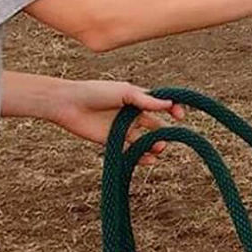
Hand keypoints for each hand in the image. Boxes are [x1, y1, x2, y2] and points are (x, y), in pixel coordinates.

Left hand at [47, 79, 184, 165]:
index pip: (161, 105)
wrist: (69, 104)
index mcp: (137, 99)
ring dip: (153, 147)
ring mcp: (123, 129)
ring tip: (157, 150)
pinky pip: (129, 152)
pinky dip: (140, 157)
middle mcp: (132, 115)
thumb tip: (170, 103)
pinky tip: (147, 159)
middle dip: (163, 133)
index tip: (181, 116)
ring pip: (144, 141)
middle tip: (165, 139)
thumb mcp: (124, 92)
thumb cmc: (96, 92)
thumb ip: (146, 100)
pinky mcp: (112, 143)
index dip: (173, 109)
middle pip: (155, 126)